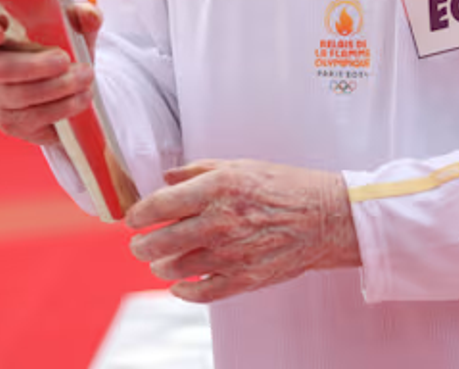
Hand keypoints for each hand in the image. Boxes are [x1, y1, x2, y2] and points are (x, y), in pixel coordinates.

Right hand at [0, 4, 101, 146]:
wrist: (73, 87)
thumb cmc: (65, 47)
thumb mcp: (75, 29)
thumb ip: (82, 17)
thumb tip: (91, 15)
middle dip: (32, 66)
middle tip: (63, 60)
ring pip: (16, 96)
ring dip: (54, 88)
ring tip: (84, 79)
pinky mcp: (10, 122)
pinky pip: (31, 118)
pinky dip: (59, 108)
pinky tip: (80, 99)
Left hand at [125, 159, 359, 302]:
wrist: (325, 217)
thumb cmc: (284, 187)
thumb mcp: (238, 165)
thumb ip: (198, 171)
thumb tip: (166, 178)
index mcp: (216, 189)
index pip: (159, 206)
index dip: (138, 215)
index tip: (133, 219)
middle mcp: (219, 222)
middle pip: (160, 241)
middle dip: (141, 245)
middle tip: (138, 244)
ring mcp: (230, 254)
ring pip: (176, 268)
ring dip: (160, 266)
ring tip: (158, 262)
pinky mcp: (244, 279)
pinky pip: (202, 292)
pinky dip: (184, 291)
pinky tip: (179, 286)